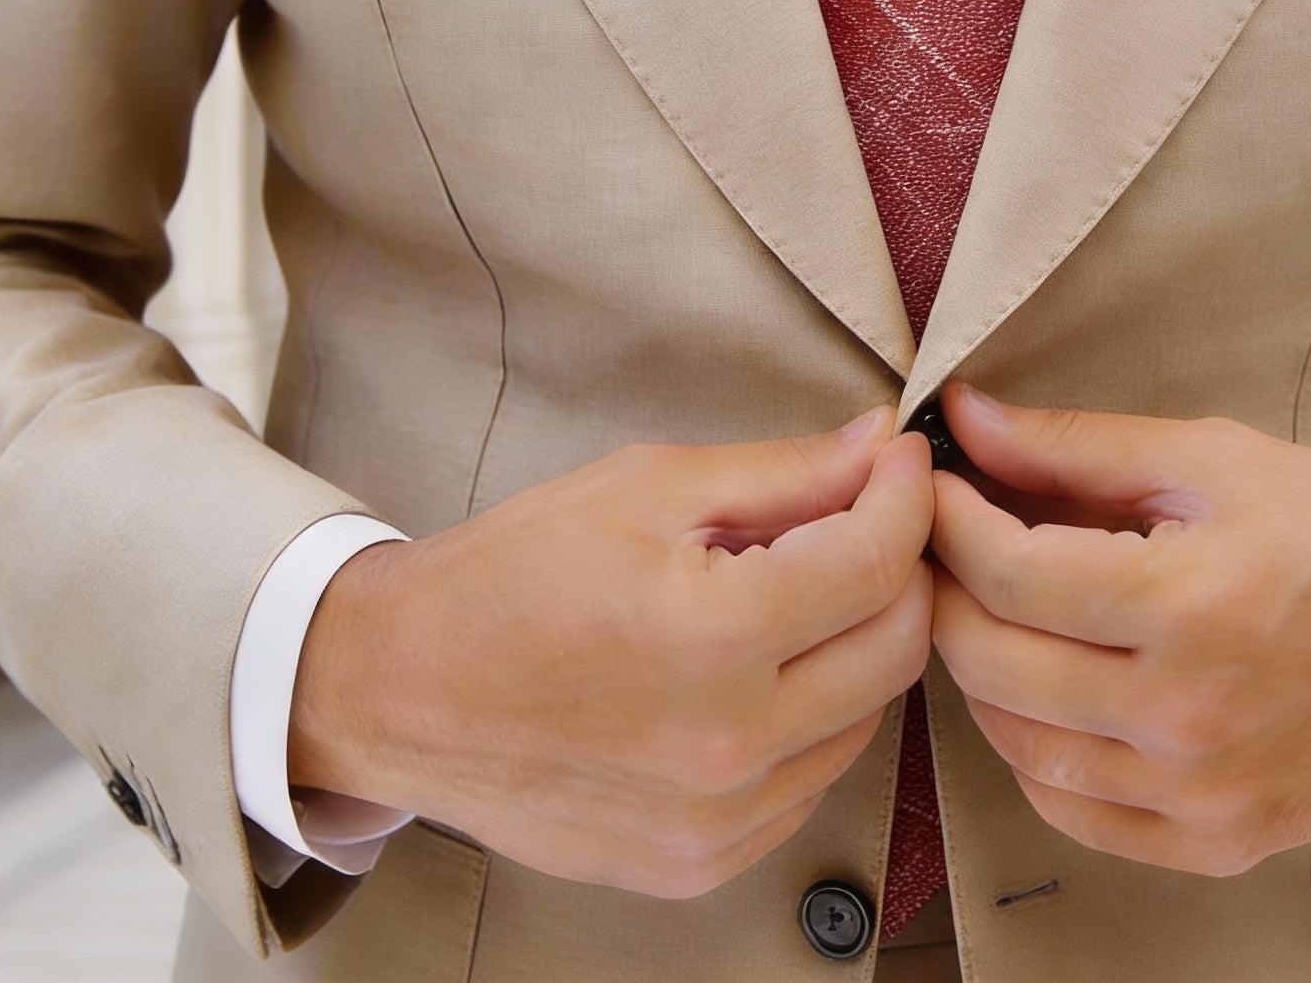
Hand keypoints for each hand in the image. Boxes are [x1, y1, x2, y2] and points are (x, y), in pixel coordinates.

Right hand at [290, 411, 934, 896]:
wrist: (404, 691)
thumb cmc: (513, 575)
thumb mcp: (647, 487)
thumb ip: (783, 472)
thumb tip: (880, 446)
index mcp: (712, 638)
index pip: (877, 562)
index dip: (906, 495)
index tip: (900, 461)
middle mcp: (727, 746)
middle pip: (896, 648)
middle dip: (899, 567)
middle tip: (864, 518)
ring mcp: (717, 821)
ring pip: (866, 719)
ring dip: (857, 644)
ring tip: (798, 593)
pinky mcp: (701, 863)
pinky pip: (810, 781)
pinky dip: (812, 718)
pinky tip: (760, 670)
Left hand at [929, 385, 1310, 876]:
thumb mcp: (1214, 458)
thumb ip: (1078, 446)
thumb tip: (968, 420)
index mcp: (1187, 604)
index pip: (1008, 573)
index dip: (948, 521)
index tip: (932, 485)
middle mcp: (1186, 714)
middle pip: (993, 663)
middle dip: (945, 592)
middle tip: (942, 545)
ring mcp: (1200, 792)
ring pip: (1019, 748)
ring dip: (979, 674)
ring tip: (988, 612)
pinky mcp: (1218, 841)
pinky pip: (1076, 815)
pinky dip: (1035, 757)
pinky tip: (1041, 697)